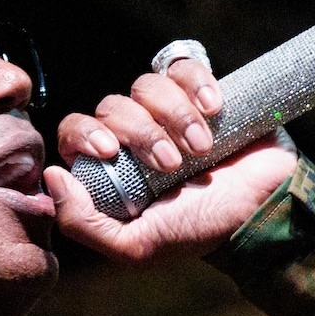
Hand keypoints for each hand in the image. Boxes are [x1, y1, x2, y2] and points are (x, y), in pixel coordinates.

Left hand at [46, 58, 297, 264]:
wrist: (262, 210)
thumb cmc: (200, 230)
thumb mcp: (137, 247)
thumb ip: (84, 224)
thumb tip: (52, 177)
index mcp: (112, 168)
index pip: (76, 130)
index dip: (86, 133)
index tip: (110, 151)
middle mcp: (135, 135)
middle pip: (112, 105)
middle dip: (142, 133)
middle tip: (172, 164)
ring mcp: (168, 111)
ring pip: (147, 85)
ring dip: (174, 116)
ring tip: (202, 148)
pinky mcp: (201, 91)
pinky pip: (183, 68)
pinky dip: (197, 84)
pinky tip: (215, 110)